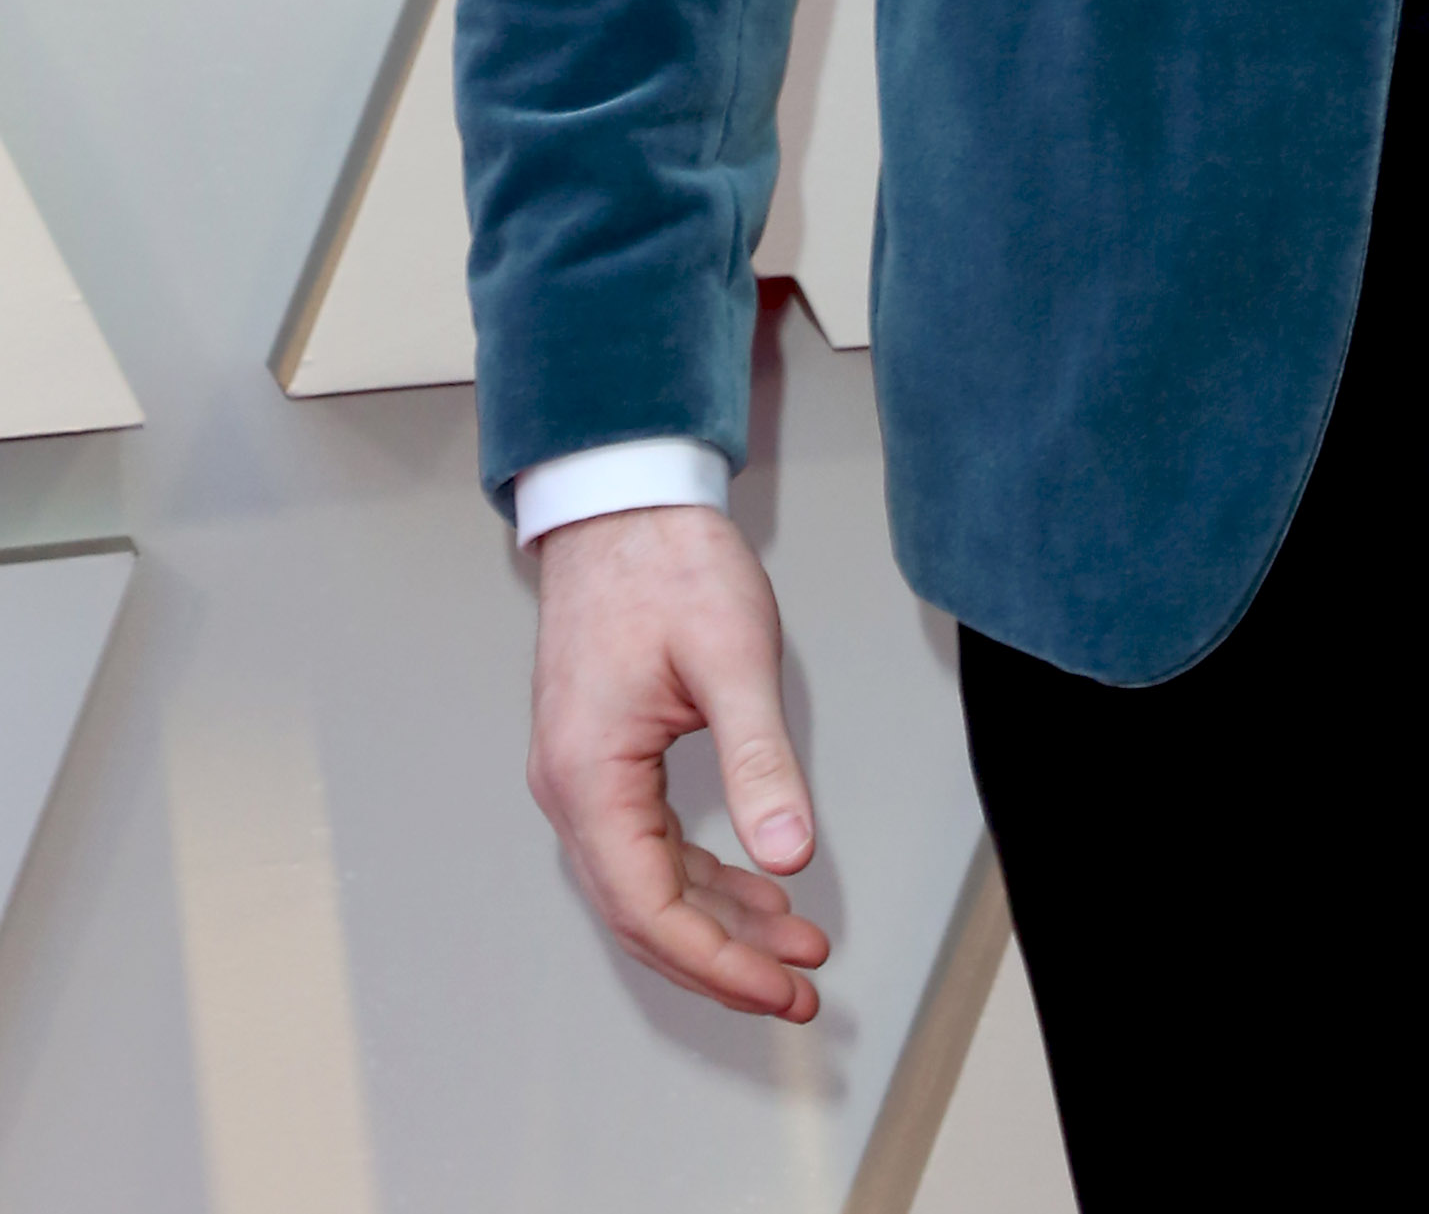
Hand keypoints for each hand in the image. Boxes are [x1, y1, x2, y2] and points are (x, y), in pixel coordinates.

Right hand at [527, 502, 830, 1019]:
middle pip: (641, 912)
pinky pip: (646, 844)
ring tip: (793, 946)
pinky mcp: (602, 758)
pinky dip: (701, 876)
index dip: (718, 960)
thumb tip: (790, 853)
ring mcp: (580, 775)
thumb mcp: (733, 658)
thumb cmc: (669, 564)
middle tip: (797, 988)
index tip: (782, 985)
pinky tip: (755, 884)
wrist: (624, 501)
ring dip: (717, 922)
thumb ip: (761, 760)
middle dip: (721, 960)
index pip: (649, 906)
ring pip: (644, 884)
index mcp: (590, 775)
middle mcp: (571, 788)